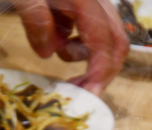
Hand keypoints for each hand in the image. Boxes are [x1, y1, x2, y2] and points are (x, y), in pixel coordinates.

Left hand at [12, 0, 128, 95]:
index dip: (99, 75)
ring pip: (102, 35)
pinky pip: (85, 25)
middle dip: (101, 71)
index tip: (86, 97)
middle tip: (79, 92)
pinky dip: (71, 36)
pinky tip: (50, 28)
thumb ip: (34, 19)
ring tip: (52, 45)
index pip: (105, 44)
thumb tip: (49, 52)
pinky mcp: (81, 0)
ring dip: (80, 52)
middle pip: (116, 42)